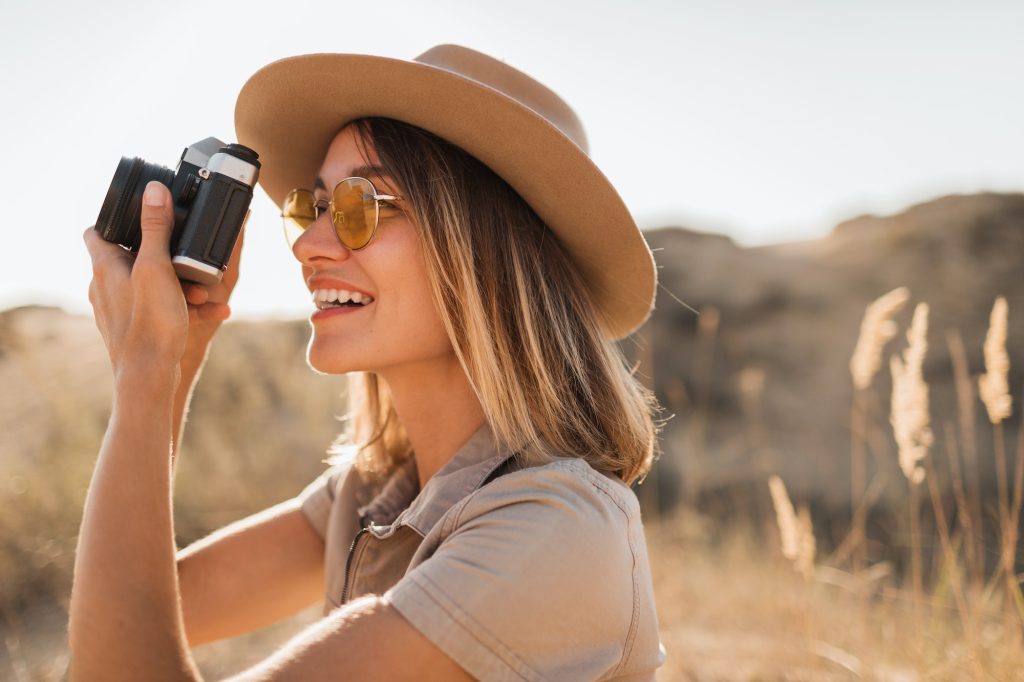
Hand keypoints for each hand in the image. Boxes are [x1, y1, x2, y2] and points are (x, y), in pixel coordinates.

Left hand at [84, 181, 244, 378]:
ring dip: (182, 284)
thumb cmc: (149, 322)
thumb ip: (156, 228)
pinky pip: (162, 308)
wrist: (149, 376)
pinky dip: (185, 307)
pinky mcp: (136, 327)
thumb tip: (153, 191)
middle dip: (168, 257)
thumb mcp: (157, 267)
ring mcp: (120, 308)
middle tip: (190, 261)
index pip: (96, 230)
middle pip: (134, 256)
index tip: (144, 215)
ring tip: (206, 293)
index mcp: (105, 266)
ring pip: (153, 284)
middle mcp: (106, 286)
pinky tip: (214, 312)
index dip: (117, 219)